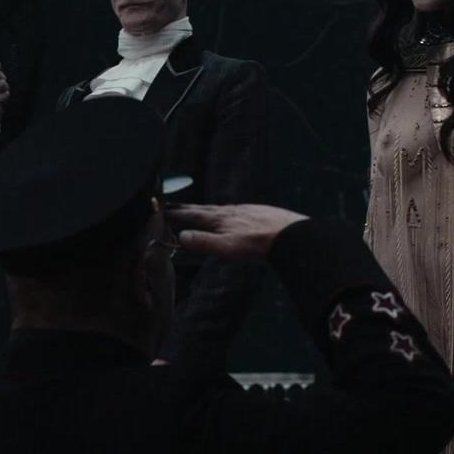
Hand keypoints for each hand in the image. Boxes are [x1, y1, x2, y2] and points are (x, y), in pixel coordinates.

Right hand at [165, 203, 308, 260]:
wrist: (291, 235)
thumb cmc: (259, 244)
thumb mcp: (227, 247)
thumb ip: (204, 242)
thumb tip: (181, 236)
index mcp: (220, 218)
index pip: (193, 214)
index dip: (177, 213)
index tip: (162, 209)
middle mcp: (231, 211)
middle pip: (204, 208)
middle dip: (188, 208)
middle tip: (174, 206)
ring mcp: (245, 211)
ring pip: (220, 209)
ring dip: (206, 210)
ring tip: (198, 211)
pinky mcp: (258, 213)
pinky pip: (235, 211)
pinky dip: (224, 213)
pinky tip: (230, 217)